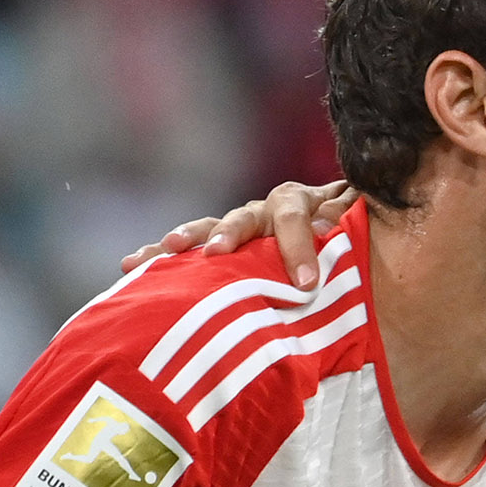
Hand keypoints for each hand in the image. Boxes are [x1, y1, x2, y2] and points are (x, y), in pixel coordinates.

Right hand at [118, 180, 357, 288]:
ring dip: (189, 238)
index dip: (300, 245)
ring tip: (167, 250)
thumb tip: (333, 237)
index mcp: (302, 204)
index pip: (296, 215)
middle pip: (246, 215)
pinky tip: (131, 267)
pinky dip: (161, 258)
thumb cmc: (346, 244)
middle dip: (231, 232)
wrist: (337, 238)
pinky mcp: (216, 248)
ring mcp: (238, 228)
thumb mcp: (354, 238)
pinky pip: (187, 251)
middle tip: (218, 251)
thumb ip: (348, 236)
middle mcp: (266, 211)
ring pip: (210, 228)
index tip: (307, 282)